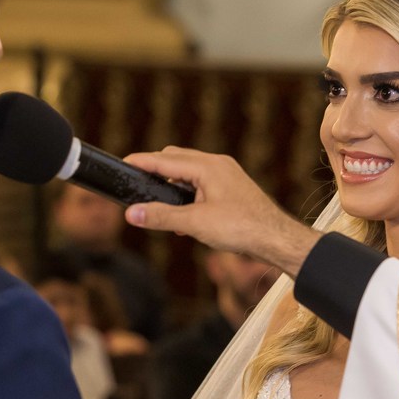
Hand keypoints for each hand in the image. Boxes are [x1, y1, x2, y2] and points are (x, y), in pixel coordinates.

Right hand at [123, 147, 320, 277]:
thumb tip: (132, 213)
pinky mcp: (232, 188)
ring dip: (172, 186)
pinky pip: (202, 183)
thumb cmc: (242, 227)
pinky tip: (184, 218)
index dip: (141, 162)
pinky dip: (188, 195)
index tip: (122, 163)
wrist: (276, 239)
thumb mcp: (195, 223)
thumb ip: (161, 216)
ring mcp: (226, 175)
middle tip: (137, 186)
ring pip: (189, 173)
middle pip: (176, 160)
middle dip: (156, 172)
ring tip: (159, 207)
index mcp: (208, 166)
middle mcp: (217, 164)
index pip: (165, 159)